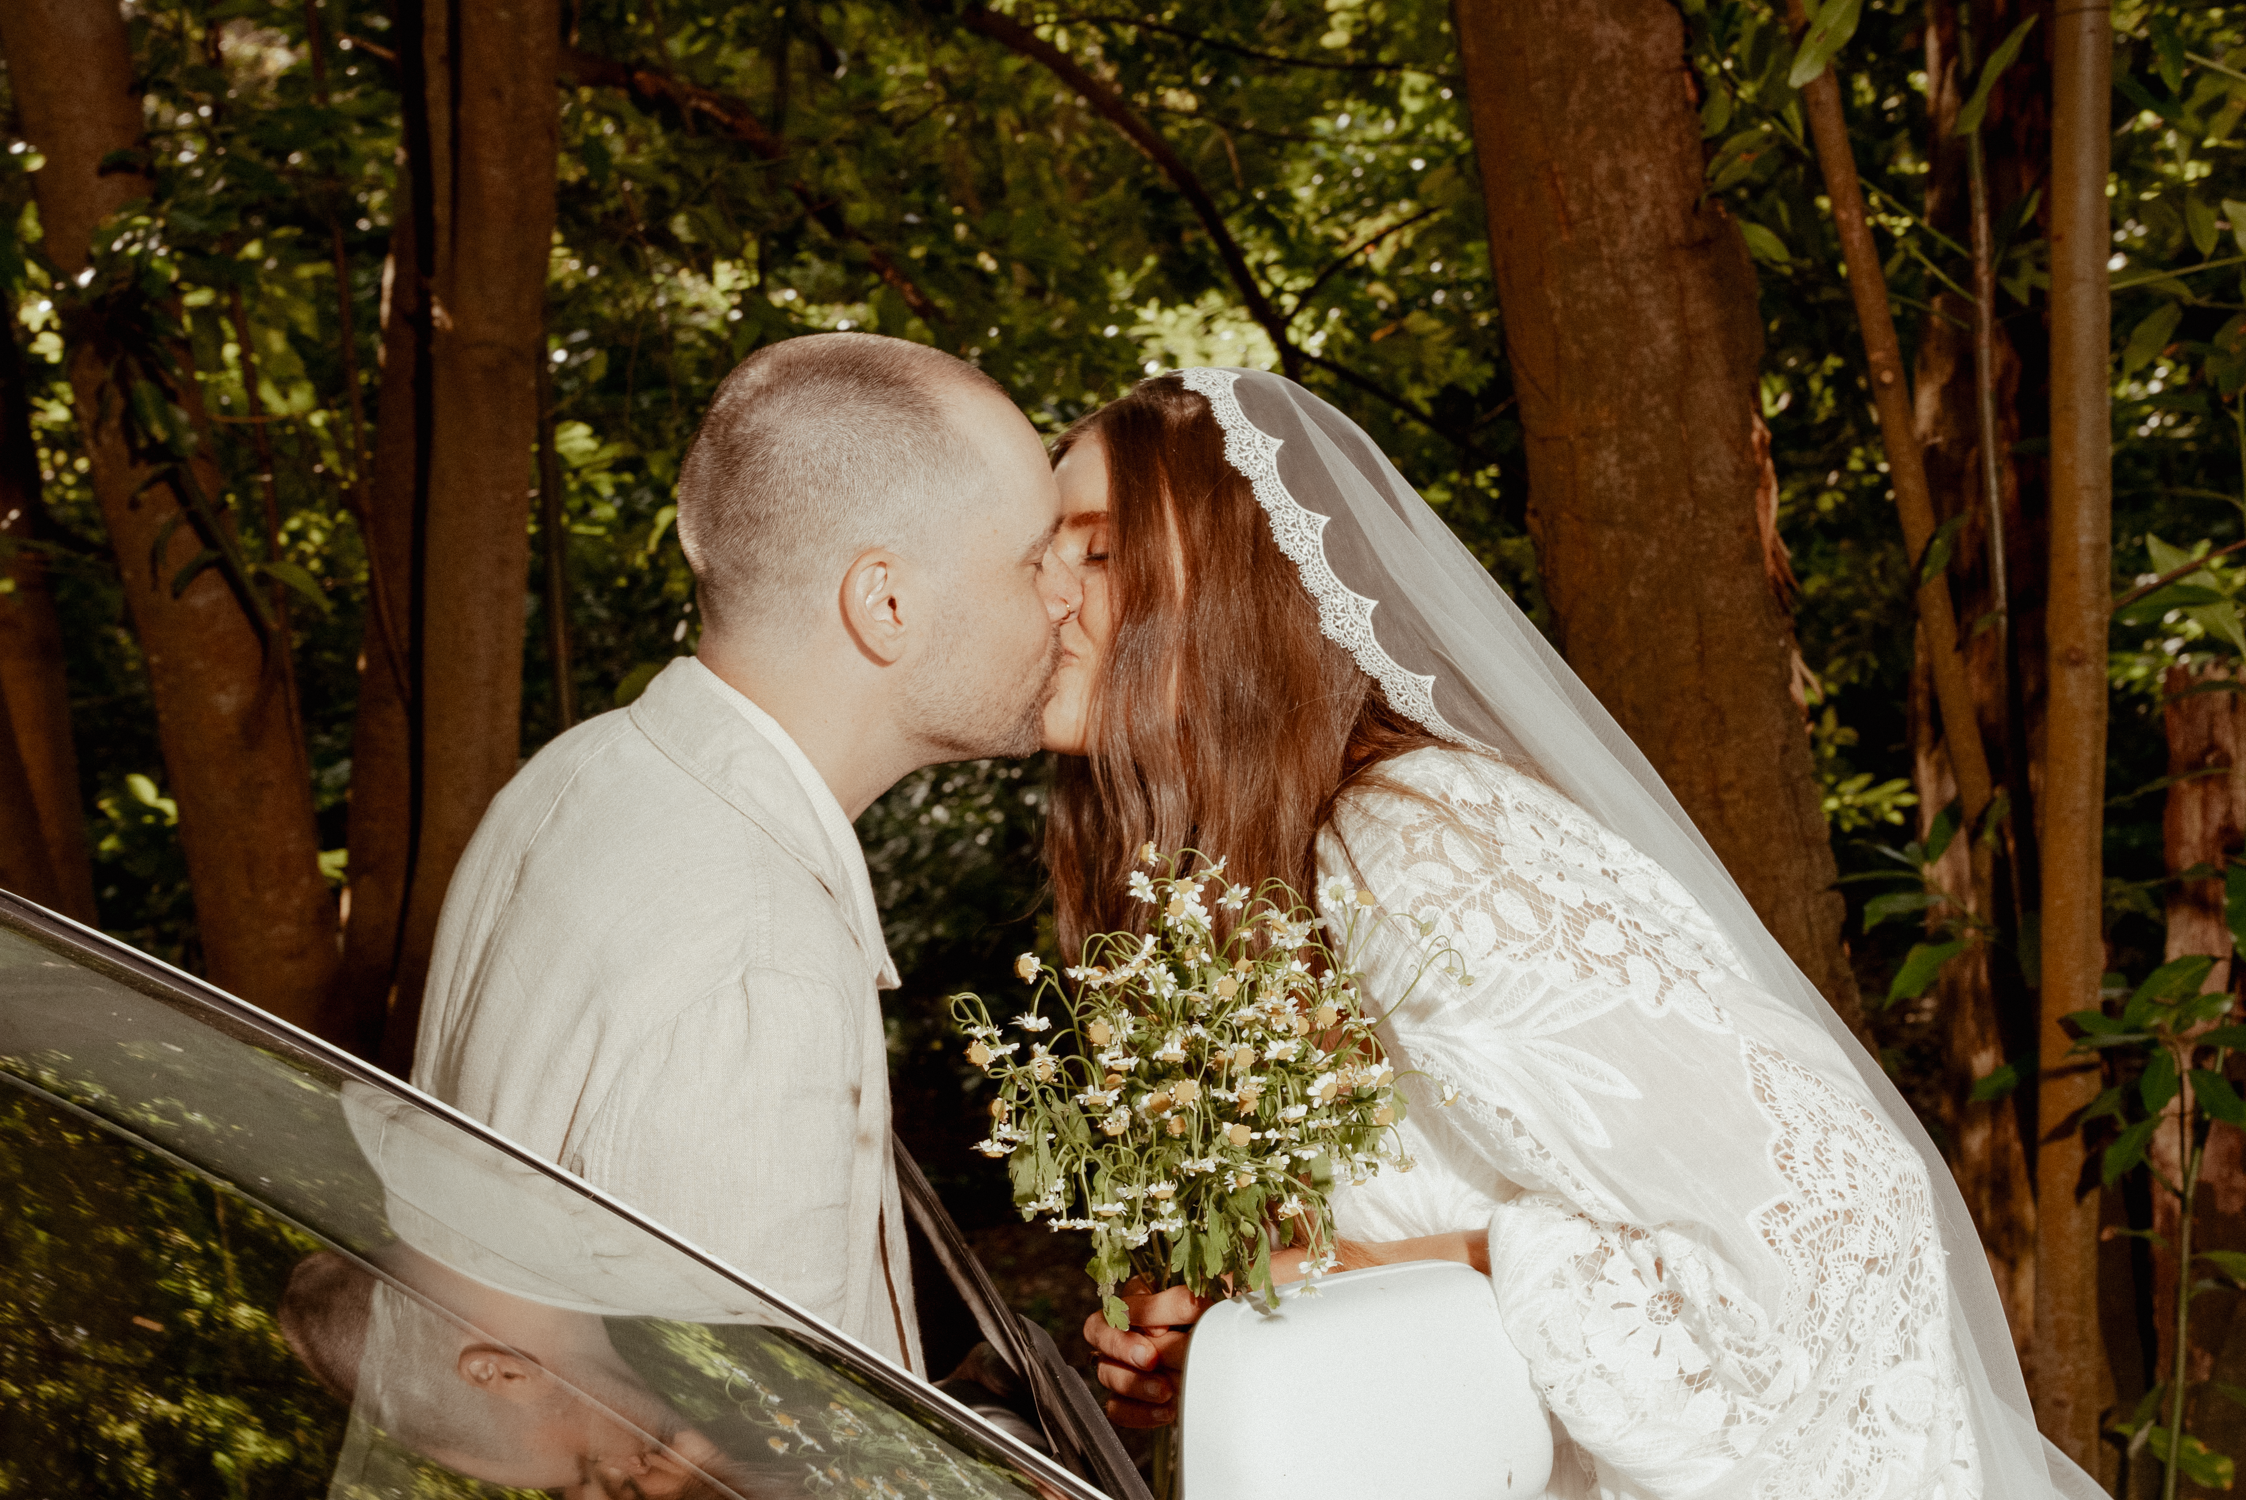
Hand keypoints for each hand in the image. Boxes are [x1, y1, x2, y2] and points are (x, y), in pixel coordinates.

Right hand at [1082, 1279, 1214, 1428]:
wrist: (1243, 1349)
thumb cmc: (1229, 1312)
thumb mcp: (1216, 1295)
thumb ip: (1188, 1301)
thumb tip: (1167, 1321)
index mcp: (1143, 1294)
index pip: (1121, 1300)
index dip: (1137, 1317)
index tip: (1163, 1330)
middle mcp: (1129, 1327)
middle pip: (1097, 1331)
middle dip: (1122, 1346)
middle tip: (1150, 1358)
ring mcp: (1127, 1363)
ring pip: (1105, 1371)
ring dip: (1133, 1383)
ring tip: (1166, 1391)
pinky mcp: (1135, 1397)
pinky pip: (1117, 1407)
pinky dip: (1139, 1412)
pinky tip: (1167, 1410)